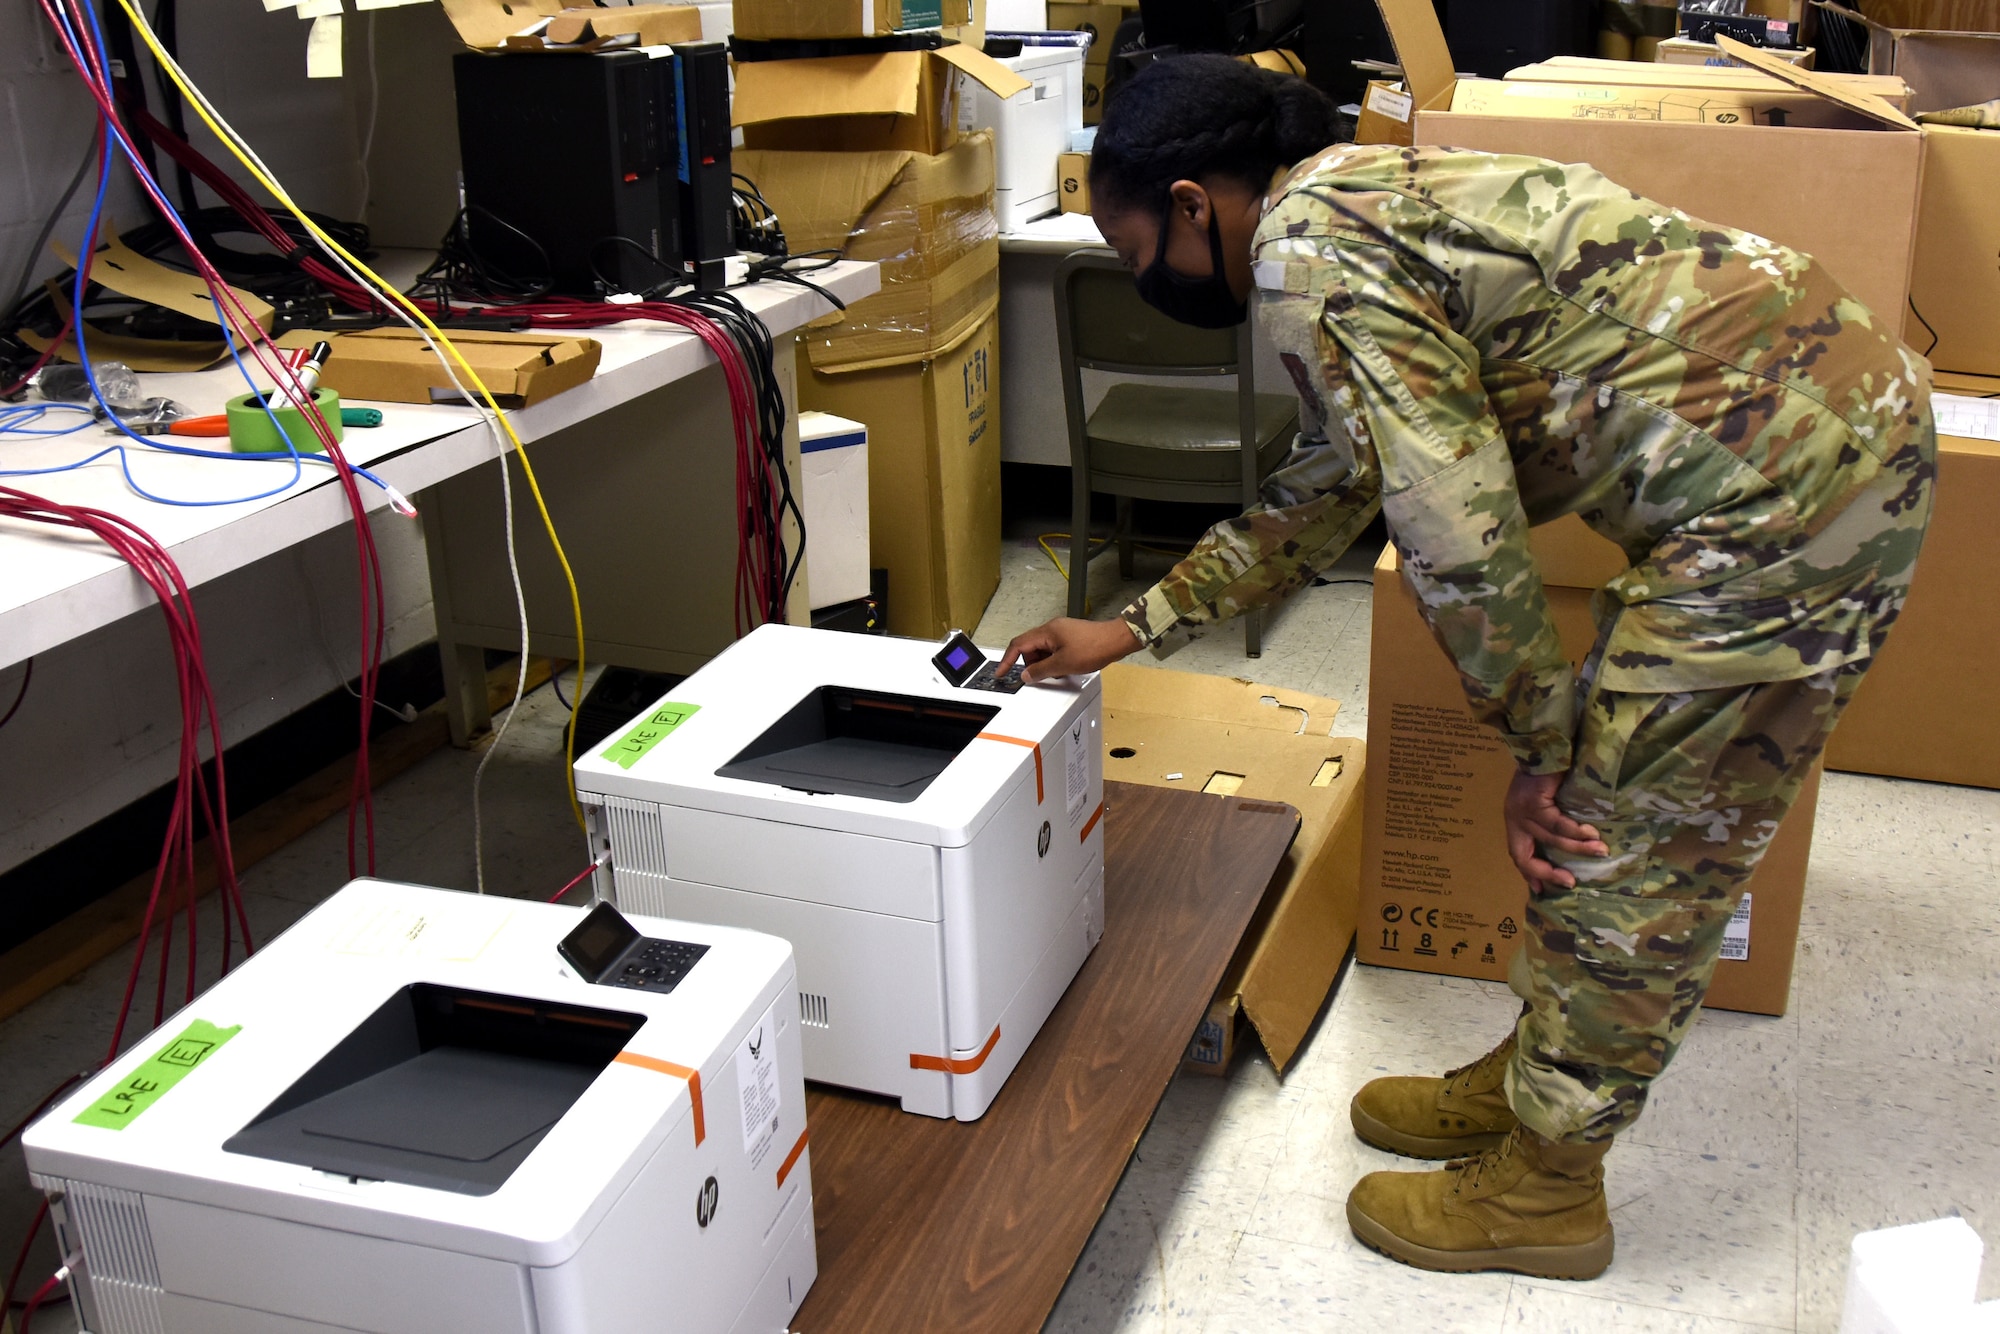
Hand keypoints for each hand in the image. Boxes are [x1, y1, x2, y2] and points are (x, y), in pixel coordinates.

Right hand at [997, 617, 1142, 683]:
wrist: (1117, 640)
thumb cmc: (1094, 648)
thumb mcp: (1063, 664)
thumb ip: (1041, 670)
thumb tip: (1026, 675)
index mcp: (1047, 631)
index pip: (1018, 645)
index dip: (1007, 660)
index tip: (1001, 672)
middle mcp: (1052, 629)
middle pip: (1030, 648)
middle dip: (1033, 664)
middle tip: (1042, 676)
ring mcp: (1062, 632)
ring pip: (1043, 650)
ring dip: (1046, 663)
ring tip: (1060, 671)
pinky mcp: (1070, 637)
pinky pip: (1054, 650)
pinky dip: (1056, 661)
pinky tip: (1067, 668)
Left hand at [1503, 769, 1607, 893]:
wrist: (1545, 741)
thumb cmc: (1549, 769)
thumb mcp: (1544, 800)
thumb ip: (1549, 820)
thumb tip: (1570, 843)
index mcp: (1514, 819)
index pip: (1517, 853)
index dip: (1529, 873)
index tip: (1541, 890)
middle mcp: (1513, 816)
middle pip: (1524, 855)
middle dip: (1546, 872)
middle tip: (1570, 882)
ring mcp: (1520, 809)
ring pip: (1551, 838)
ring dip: (1577, 848)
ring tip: (1600, 851)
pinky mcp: (1533, 800)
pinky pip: (1557, 823)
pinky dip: (1576, 831)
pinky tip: (1591, 834)